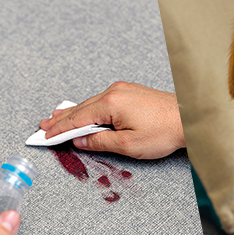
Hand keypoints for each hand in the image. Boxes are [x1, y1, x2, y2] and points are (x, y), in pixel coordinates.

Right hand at [39, 82, 184, 159]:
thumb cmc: (165, 131)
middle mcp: (115, 92)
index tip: (45, 135)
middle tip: (43, 126)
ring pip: (92, 103)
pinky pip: (104, 101)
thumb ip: (100, 142)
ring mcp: (124, 90)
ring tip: (57, 119)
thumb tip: (80, 140)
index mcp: (111, 103)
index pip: (77, 118)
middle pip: (81, 108)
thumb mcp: (128, 144)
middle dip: (61, 119)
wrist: (190, 120)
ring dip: (74, 113)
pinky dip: (90, 109)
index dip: (59, 129)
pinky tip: (84, 112)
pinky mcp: (132, 93)